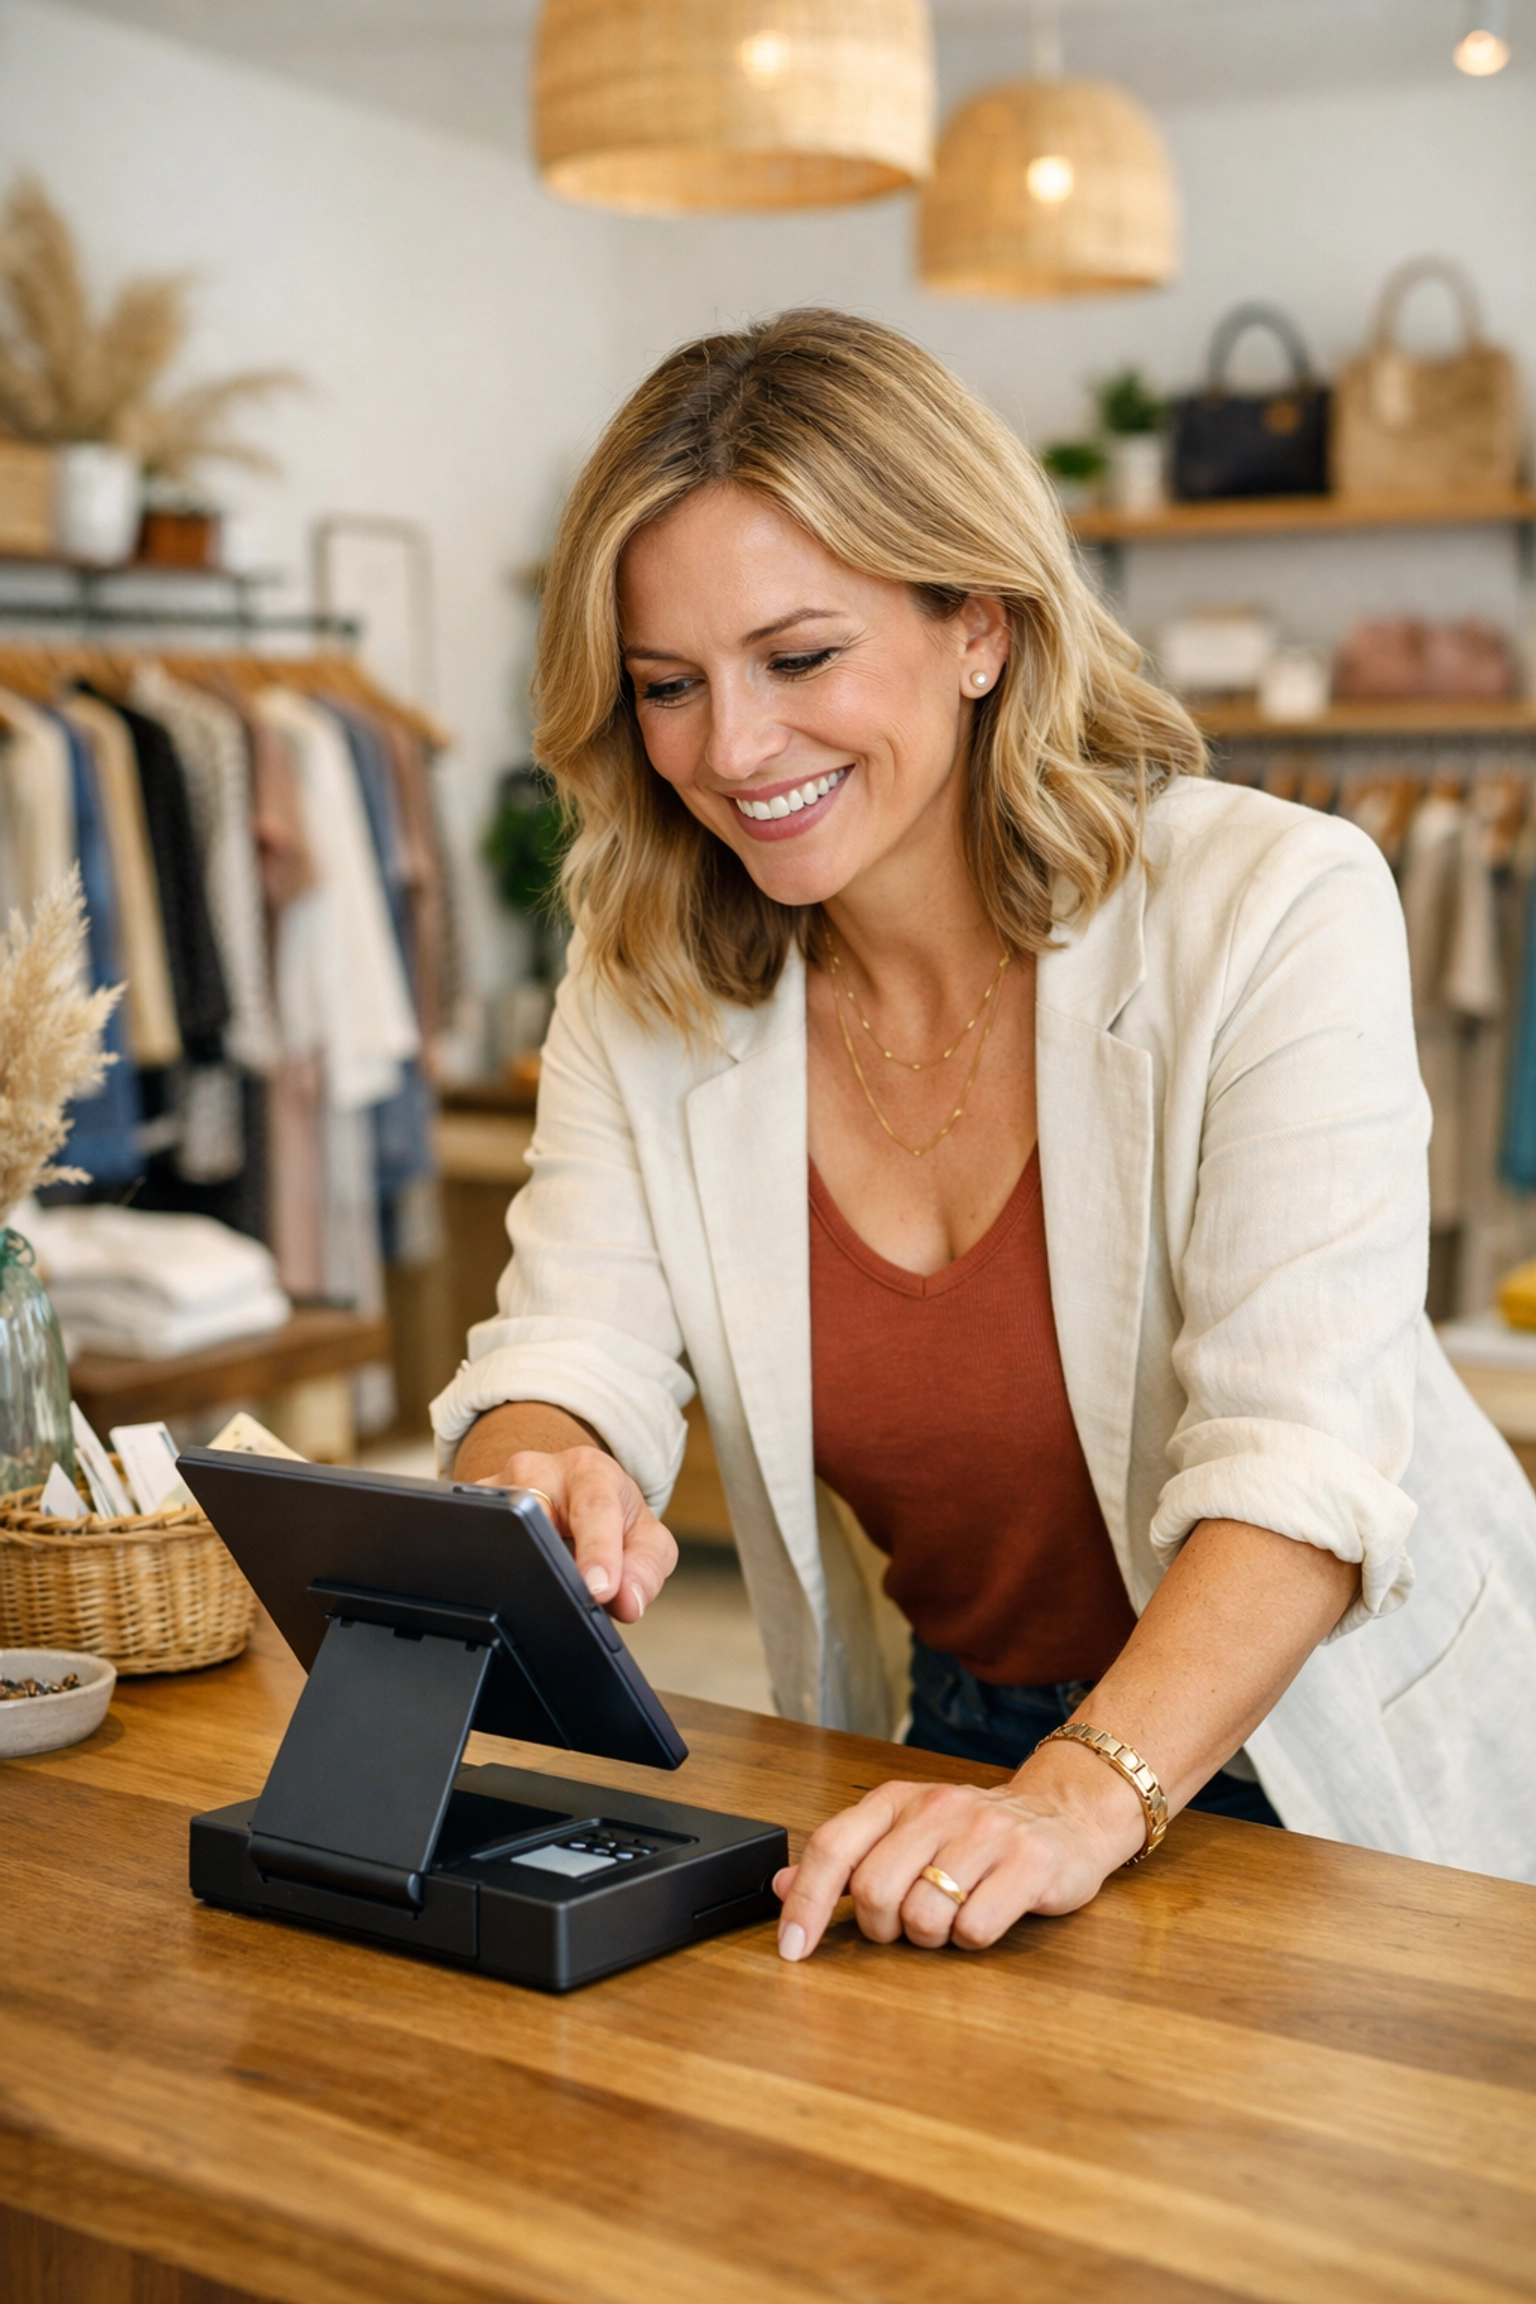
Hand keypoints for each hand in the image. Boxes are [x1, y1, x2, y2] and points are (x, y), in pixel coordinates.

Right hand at [478, 1445, 677, 1625]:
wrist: (575, 1491)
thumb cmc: (611, 1513)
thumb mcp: (644, 1536)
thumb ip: (646, 1567)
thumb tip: (627, 1602)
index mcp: (589, 1471)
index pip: (595, 1508)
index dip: (597, 1551)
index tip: (599, 1589)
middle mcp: (537, 1470)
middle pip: (533, 1516)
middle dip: (548, 1564)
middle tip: (564, 1604)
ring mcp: (496, 1488)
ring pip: (496, 1529)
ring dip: (518, 1571)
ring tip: (537, 1596)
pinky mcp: (467, 1509)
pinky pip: (473, 1543)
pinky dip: (491, 1572)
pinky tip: (505, 1584)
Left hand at [772, 1750, 1147, 1959]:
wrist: (1065, 1814)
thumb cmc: (974, 1834)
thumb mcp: (904, 1833)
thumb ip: (844, 1861)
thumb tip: (780, 1887)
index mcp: (898, 1800)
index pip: (834, 1847)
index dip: (806, 1903)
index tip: (792, 1948)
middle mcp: (938, 1809)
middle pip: (876, 1892)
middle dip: (884, 1928)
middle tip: (906, 1924)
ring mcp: (985, 1834)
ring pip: (924, 1916)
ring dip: (931, 1936)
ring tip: (951, 1915)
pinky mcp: (1028, 1864)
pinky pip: (974, 1930)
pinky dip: (971, 1939)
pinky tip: (986, 1914)